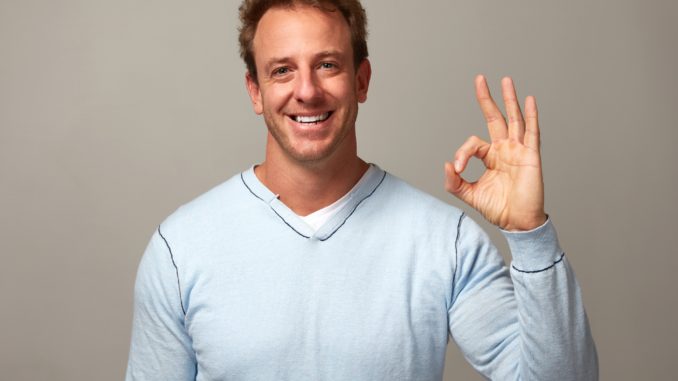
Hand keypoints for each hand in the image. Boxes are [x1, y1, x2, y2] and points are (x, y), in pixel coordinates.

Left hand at [445, 75, 546, 230]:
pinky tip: (528, 100)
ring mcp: (519, 150)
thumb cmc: (497, 209)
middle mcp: (505, 150)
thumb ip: (454, 182)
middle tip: (479, 79)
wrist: (517, 222)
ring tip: (505, 80)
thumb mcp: (468, 194)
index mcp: (490, 157)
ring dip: (509, 99)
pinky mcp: (531, 156)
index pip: (473, 143)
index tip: (457, 168)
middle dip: (487, 99)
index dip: (462, 153)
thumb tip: (446, 164)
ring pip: (514, 119)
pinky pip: (532, 132)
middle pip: (495, 118)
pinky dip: (531, 116)